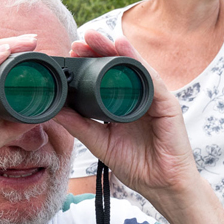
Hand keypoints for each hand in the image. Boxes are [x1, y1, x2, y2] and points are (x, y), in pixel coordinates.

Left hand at [56, 31, 199, 204]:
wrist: (162, 186)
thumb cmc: (137, 166)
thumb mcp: (100, 143)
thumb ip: (80, 125)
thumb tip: (55, 109)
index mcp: (124, 105)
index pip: (106, 77)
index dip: (89, 63)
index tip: (70, 52)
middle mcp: (140, 97)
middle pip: (120, 67)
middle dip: (100, 50)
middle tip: (80, 39)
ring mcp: (155, 99)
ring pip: (135, 67)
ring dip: (115, 49)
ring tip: (96, 38)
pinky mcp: (168, 104)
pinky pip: (152, 79)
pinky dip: (138, 62)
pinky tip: (124, 49)